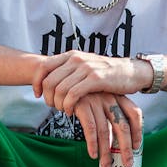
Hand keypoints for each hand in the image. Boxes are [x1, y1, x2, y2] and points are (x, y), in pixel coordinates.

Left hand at [33, 50, 147, 113]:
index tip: (37, 95)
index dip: (36, 82)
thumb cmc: (105, 73)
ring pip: (60, 89)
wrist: (130, 72)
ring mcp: (86, 68)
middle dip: (48, 98)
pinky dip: (68, 106)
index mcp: (71, 55)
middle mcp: (76, 59)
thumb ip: (68, 70)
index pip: (43, 67)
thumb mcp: (84, 67)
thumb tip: (48, 81)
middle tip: (53, 107)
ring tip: (64, 110)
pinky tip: (71, 111)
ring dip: (58, 104)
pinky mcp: (95, 79)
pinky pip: (73, 95)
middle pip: (49, 81)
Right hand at [71, 92, 142, 166]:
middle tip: (127, 164)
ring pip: (105, 131)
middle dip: (125, 148)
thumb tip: (114, 139)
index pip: (134, 113)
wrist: (62, 78)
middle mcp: (110, 98)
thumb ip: (107, 113)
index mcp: (117, 96)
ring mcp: (96, 101)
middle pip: (122, 126)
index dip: (137, 130)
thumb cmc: (83, 93)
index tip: (136, 146)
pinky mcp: (82, 104)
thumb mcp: (100, 98)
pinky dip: (92, 143)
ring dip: (106, 152)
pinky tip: (93, 154)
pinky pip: (90, 127)